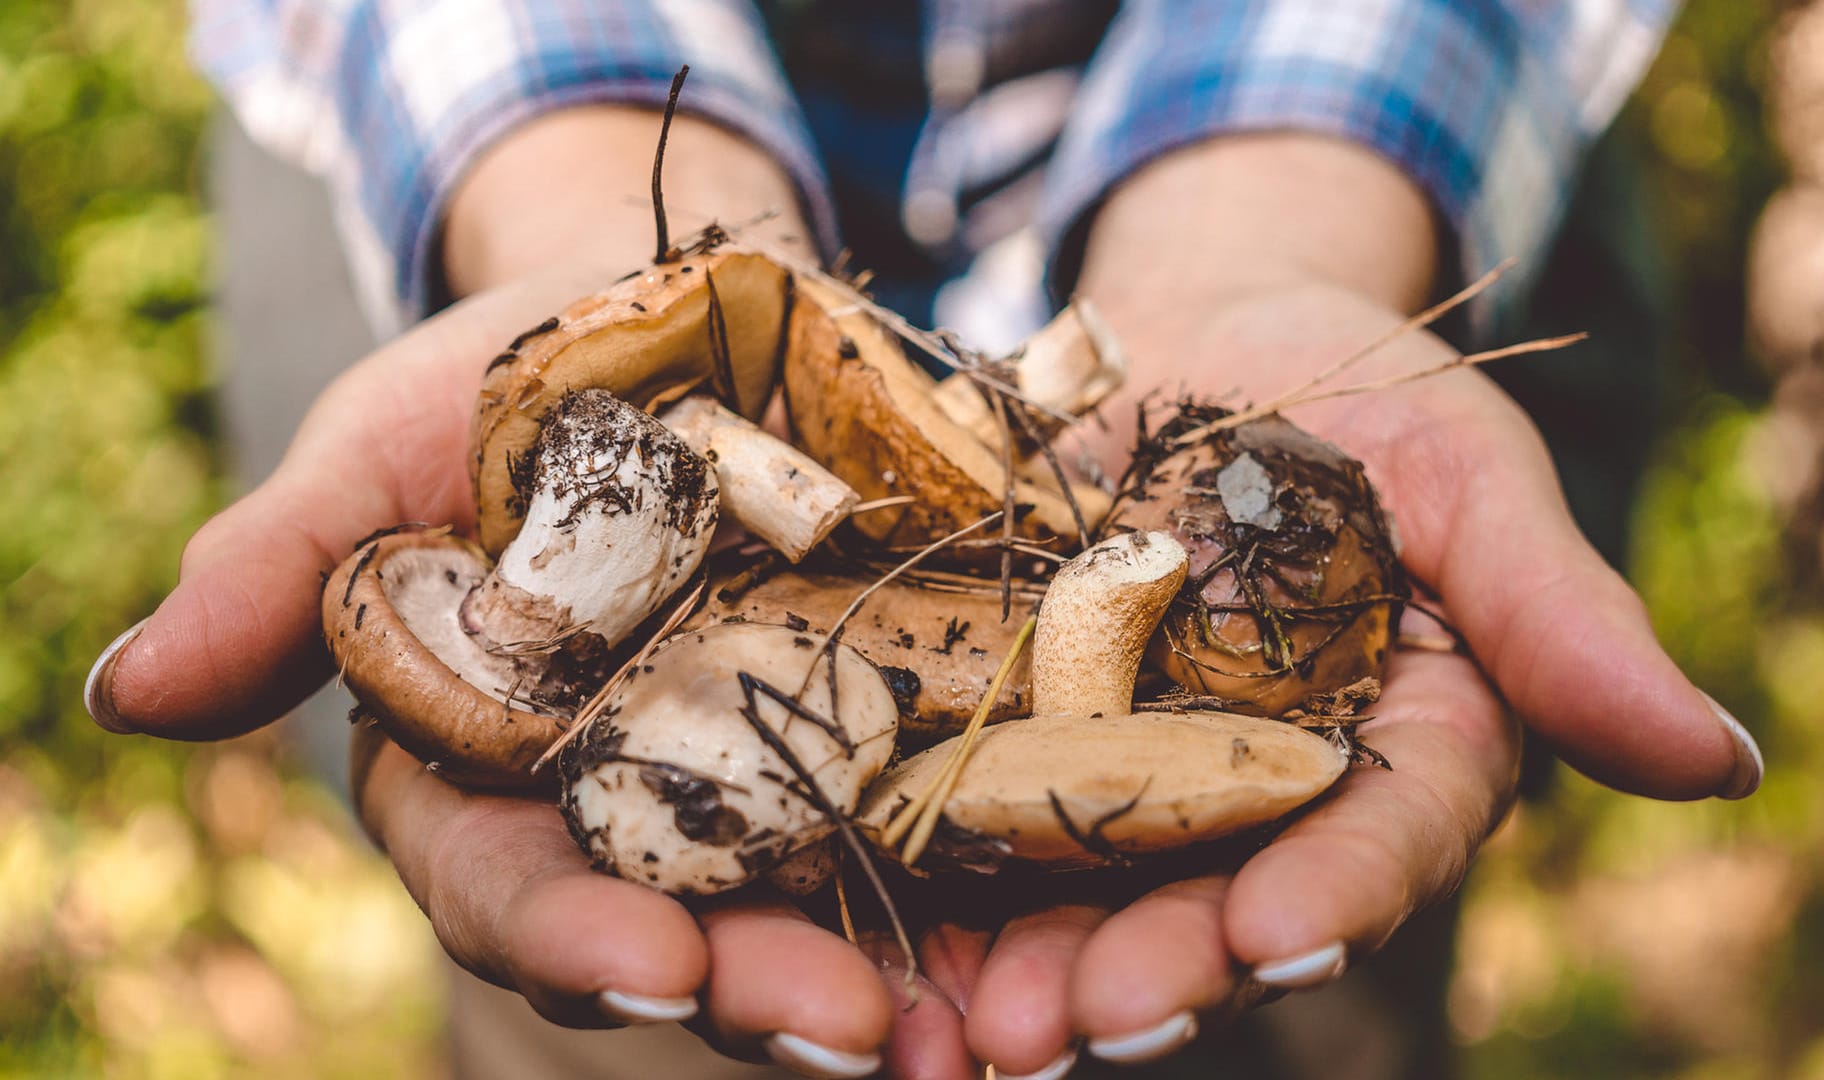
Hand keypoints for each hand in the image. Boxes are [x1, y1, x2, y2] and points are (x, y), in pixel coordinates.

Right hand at [85, 108, 924, 1076]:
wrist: (692, 308)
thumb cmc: (517, 370)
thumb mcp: (393, 435)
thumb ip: (285, 566)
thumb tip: (126, 693)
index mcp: (494, 766)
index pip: (504, 879)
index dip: (566, 927)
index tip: (642, 955)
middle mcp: (633, 807)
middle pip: (683, 934)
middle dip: (758, 989)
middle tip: (851, 1031)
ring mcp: (772, 784)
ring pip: (825, 920)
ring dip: (902, 990)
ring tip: (987, 1034)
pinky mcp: (899, 737)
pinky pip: (953, 840)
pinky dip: (1004, 903)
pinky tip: (1067, 947)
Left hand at [856, 138, 1762, 1076]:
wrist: (1203, 332)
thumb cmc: (1368, 401)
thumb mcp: (1471, 476)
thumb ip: (1561, 618)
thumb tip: (1722, 763)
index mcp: (1396, 746)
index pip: (1380, 838)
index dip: (1336, 894)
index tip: (1277, 937)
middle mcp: (1264, 791)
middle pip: (1220, 902)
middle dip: (1158, 968)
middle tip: (1079, 1026)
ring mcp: (1133, 770)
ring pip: (1093, 897)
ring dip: (1036, 971)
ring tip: (979, 1034)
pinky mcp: (1020, 730)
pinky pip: (977, 822)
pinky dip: (939, 893)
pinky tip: (896, 950)